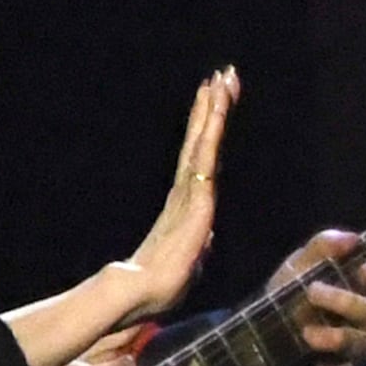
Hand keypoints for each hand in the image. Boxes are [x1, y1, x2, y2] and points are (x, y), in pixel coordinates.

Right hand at [120, 70, 238, 319]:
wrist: (145, 290)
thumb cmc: (162, 284)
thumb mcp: (188, 260)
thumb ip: (195, 244)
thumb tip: (202, 240)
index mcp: (186, 204)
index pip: (201, 160)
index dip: (206, 130)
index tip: (213, 101)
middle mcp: (187, 190)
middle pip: (201, 141)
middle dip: (210, 108)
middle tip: (220, 74)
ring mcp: (190, 190)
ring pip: (204, 141)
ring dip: (213, 109)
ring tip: (219, 79)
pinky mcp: (196, 195)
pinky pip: (207, 155)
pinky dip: (212, 128)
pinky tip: (218, 107)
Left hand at [278, 229, 365, 365]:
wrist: (263, 330)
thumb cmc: (294, 291)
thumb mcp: (304, 261)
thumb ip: (325, 245)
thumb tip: (353, 240)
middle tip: (363, 269)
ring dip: (346, 302)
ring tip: (312, 292)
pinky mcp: (348, 362)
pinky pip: (349, 352)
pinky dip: (329, 338)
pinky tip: (308, 332)